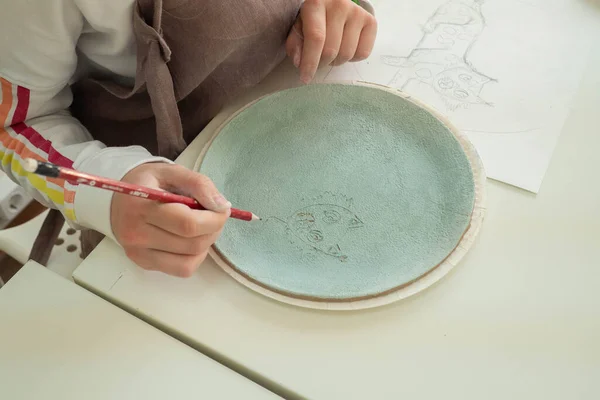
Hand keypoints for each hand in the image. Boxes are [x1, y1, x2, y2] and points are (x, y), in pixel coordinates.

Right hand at [111, 163, 230, 276]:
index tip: (223, 209)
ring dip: (206, 244)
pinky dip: (195, 256)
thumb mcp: (172, 171)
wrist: (117, 199)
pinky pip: (181, 269)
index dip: (214, 219)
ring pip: (189, 261)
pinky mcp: (144, 264)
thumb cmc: (148, 183)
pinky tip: (191, 240)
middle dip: (214, 230)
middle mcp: (136, 234)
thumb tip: (222, 207)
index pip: (187, 224)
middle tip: (216, 215)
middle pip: (192, 244)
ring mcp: (138, 253)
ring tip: (203, 227)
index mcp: (141, 206)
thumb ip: (199, 184)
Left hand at [286, 0, 376, 83]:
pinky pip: (362, 53)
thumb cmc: (314, 18)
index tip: (305, 78)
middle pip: (331, 50)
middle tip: (317, 61)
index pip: (316, 38)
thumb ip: (295, 44)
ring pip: (347, 54)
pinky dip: (352, 58)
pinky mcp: (370, 21)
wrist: (333, 4)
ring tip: (331, 52)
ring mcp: (357, 13)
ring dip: (336, 61)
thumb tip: (300, 62)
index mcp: (317, 2)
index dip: (310, 62)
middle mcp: (340, 4)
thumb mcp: (298, 27)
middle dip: (321, 63)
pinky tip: (345, 48)